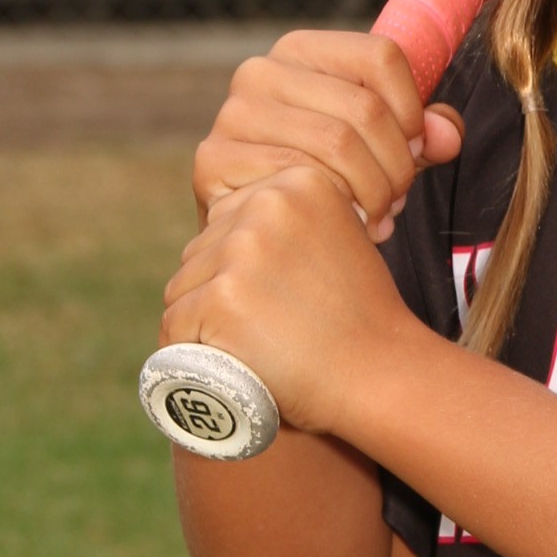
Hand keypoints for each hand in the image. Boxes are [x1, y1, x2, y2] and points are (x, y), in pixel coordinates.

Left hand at [162, 160, 422, 441]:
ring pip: (184, 288)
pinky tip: (225, 364)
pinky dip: (188, 353)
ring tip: (251, 349)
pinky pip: (175, 325)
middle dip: (220, 295)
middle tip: (266, 332)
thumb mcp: (337, 243)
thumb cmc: (361, 320)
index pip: (231, 221)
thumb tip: (230, 231)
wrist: (381, 374)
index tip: (278, 303)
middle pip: (202, 252)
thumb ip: (289, 226)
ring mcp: (242, 249)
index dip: (243, 270)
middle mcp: (268, 204)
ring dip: (203, 324)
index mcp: (300, 182)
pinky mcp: (221, 296)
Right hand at [193, 29, 464, 243]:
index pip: (381, 55)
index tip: (415, 150)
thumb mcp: (381, 147)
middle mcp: (260, 71)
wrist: (257, 233)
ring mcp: (232, 114)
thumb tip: (447, 136)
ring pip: (338, 143)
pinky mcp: (213, 160)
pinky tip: (347, 226)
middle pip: (364, 106)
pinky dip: (336, 208)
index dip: (413, 109)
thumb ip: (420, 133)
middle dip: (397, 164)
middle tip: (400, 199)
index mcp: (300, 50)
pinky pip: (299, 178)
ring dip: (374, 191)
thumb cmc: (326, 180)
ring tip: (381, 216)